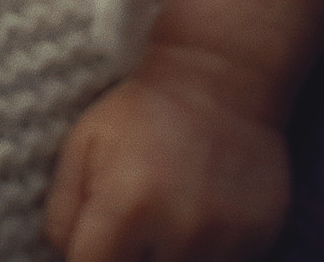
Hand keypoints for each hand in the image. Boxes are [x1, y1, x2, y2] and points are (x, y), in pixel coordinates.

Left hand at [43, 71, 289, 261]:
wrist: (221, 78)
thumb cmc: (140, 113)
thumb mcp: (81, 146)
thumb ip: (63, 214)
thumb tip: (69, 258)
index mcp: (125, 206)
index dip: (89, 258)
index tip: (97, 242)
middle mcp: (178, 231)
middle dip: (131, 255)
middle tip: (136, 220)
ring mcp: (224, 239)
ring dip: (170, 256)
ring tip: (169, 213)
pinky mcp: (260, 239)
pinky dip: (207, 252)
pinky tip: (203, 214)